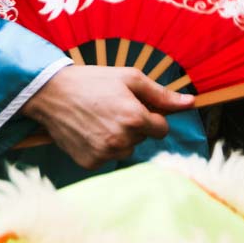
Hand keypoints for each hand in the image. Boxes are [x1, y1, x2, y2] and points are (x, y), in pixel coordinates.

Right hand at [23, 64, 194, 168]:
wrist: (51, 92)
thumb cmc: (93, 80)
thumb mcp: (130, 78)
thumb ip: (162, 94)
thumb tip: (192, 102)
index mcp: (135, 118)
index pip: (162, 128)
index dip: (151, 115)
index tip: (135, 105)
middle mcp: (122, 140)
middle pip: (143, 139)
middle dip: (134, 125)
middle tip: (112, 107)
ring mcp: (105, 154)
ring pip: (127, 150)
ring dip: (120, 138)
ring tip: (100, 118)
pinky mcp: (90, 164)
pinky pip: (108, 158)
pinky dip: (103, 147)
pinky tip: (90, 130)